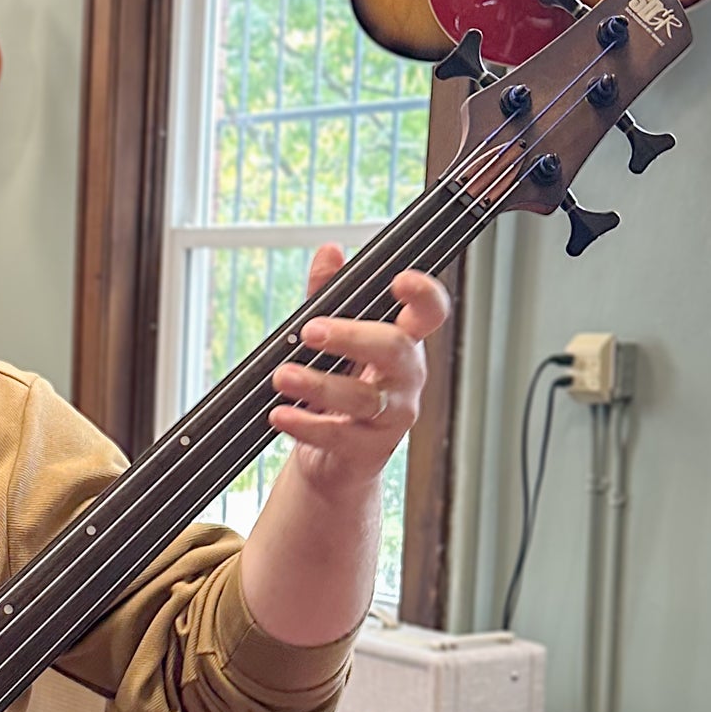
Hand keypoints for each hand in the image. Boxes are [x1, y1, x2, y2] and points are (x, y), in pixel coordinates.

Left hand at [269, 245, 446, 493]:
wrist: (333, 458)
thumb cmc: (339, 388)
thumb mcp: (331, 341)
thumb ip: (328, 296)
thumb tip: (329, 253)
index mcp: (402, 342)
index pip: (429, 313)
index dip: (424, 295)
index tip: (400, 280)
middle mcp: (405, 377)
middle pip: (395, 350)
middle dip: (353, 336)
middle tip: (311, 330)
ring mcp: (393, 415)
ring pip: (364, 397)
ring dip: (318, 385)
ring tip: (282, 376)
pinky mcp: (370, 449)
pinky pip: (340, 435)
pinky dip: (306, 425)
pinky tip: (280, 415)